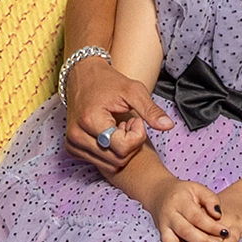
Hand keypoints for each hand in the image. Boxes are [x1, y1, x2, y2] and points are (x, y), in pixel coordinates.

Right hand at [65, 54, 172, 174]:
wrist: (83, 76)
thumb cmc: (108, 82)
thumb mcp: (134, 90)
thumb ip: (151, 110)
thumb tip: (168, 126)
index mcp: (90, 120)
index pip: (123, 147)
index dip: (137, 135)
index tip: (135, 119)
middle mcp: (76, 135)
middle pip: (118, 160)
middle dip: (130, 144)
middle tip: (128, 123)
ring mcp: (72, 143)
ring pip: (110, 165)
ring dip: (121, 149)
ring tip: (119, 127)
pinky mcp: (72, 148)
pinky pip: (101, 163)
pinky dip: (111, 152)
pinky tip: (110, 133)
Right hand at [155, 179, 236, 241]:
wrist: (158, 194)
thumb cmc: (183, 192)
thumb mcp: (198, 189)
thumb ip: (210, 199)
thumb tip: (218, 215)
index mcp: (180, 202)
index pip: (197, 216)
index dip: (211, 226)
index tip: (226, 232)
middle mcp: (170, 216)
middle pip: (186, 231)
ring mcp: (164, 227)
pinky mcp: (162, 236)